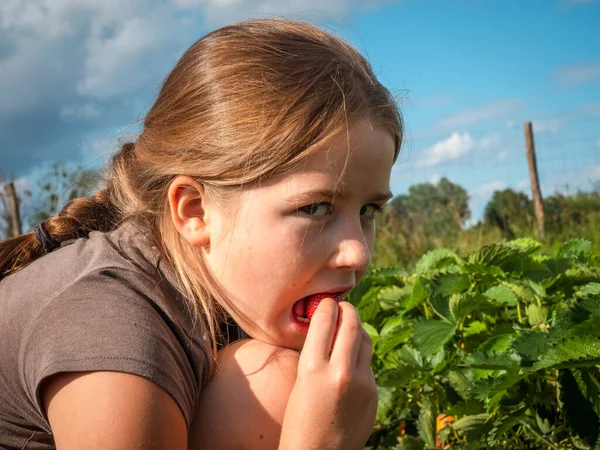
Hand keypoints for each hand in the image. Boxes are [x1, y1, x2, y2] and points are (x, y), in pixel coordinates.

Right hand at [278, 299, 376, 449]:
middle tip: (343, 306)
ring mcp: (361, 383)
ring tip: (349, 325)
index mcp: (312, 369)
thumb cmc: (299, 420)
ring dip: (357, 329)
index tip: (327, 302)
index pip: (325, 321)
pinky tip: (351, 358)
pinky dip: (360, 355)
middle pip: (351, 324)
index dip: (327, 306)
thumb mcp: (300, 382)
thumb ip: (317, 354)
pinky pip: (368, 363)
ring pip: (365, 340)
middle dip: (347, 310)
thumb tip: (333, 325)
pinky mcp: (373, 393)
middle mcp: (340, 372)